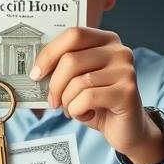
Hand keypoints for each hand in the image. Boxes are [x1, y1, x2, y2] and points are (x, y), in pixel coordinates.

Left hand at [33, 26, 163, 163]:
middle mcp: (120, 51)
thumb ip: (63, 68)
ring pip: (78, 82)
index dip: (49, 53)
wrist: (125, 128)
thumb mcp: (78, 80)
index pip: (73, 35)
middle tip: (53, 101)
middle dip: (54, 85)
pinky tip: (86, 115)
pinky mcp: (127, 91)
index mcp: (106, 40)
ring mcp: (126, 70)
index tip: (36, 74)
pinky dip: (77, 111)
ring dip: (67, 101)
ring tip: (73, 109)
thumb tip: (35, 70)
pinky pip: (87, 98)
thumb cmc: (96, 102)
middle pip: (71, 60)